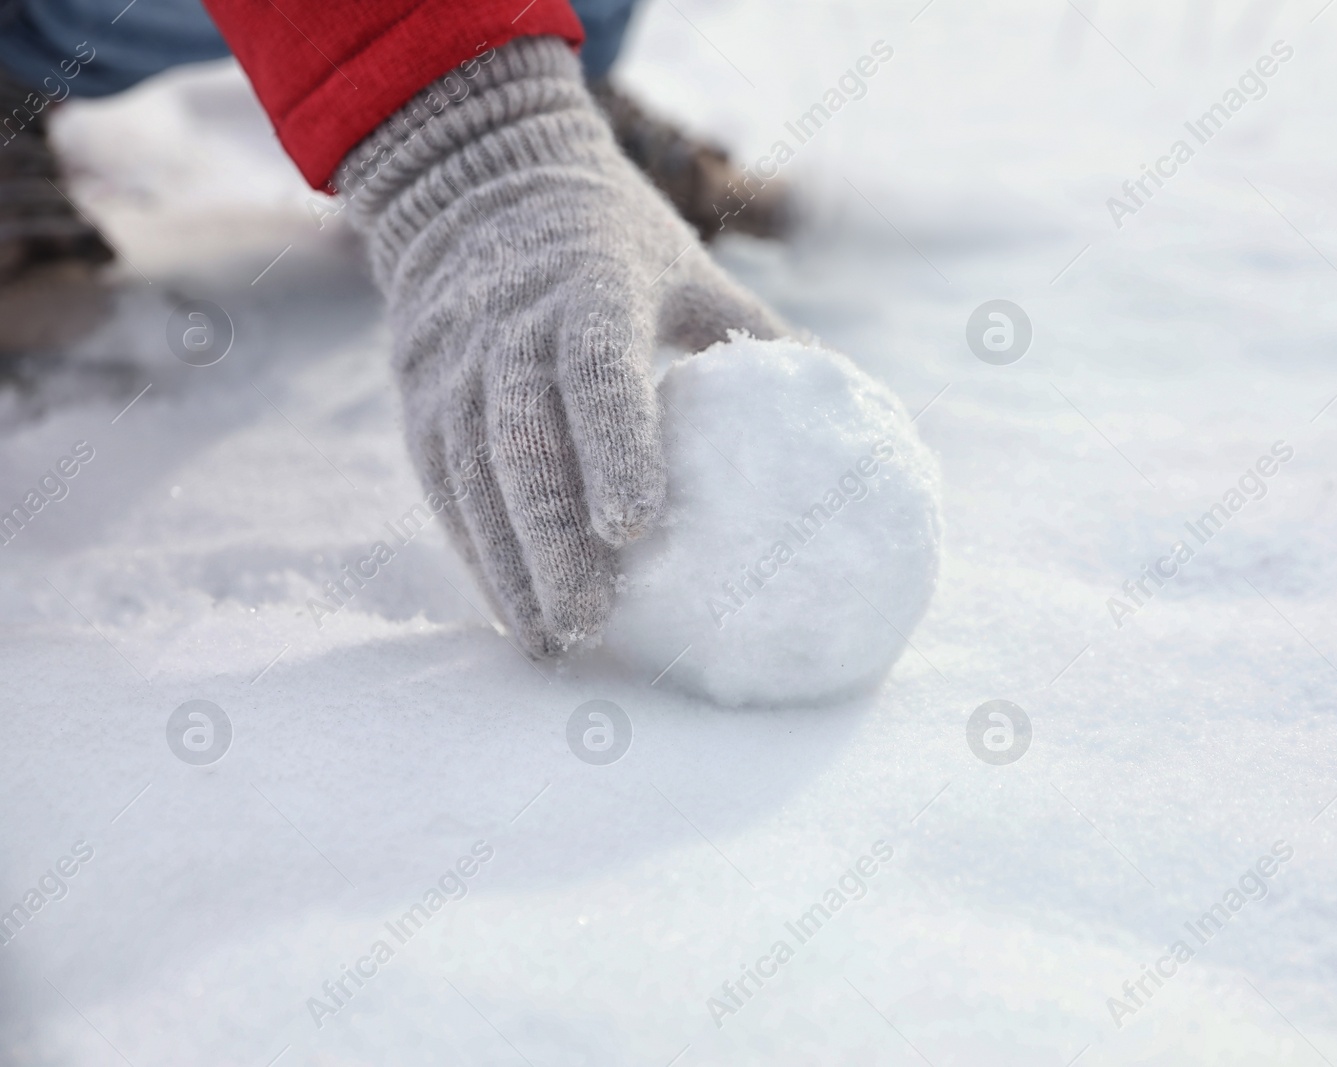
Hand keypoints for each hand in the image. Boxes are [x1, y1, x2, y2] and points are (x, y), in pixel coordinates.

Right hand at [339, 36, 785, 655]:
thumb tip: (852, 408)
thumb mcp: (687, 267)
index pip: (595, 371)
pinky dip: (474, 549)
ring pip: (472, 475)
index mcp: (589, 286)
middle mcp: (508, 325)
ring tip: (552, 643)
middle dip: (551, 540)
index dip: (613, 447)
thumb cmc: (608, 238)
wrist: (470, 180)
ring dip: (507, 564)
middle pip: (523, 443)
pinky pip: (443, 484)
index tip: (634, 528)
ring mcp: (452, 363)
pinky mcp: (419, 397)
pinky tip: (512, 608)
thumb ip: (754, 337)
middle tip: (591, 625)